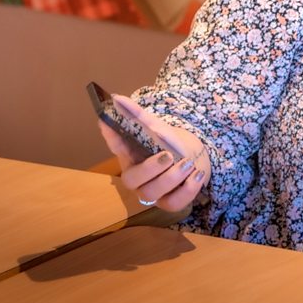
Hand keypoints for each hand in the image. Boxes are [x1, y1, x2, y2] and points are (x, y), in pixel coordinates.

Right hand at [98, 94, 210, 212]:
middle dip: (150, 169)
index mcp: (130, 155)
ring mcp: (152, 192)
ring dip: (172, 178)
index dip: (110, 136)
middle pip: (131, 180)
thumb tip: (117, 98)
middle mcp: (137, 177)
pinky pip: (174, 204)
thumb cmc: (171, 144)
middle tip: (168, 155)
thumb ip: (139, 116)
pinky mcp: (169, 202)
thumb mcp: (158, 128)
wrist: (196, 157)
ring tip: (188, 163)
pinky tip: (197, 175)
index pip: (116, 145)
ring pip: (152, 193)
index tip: (106, 120)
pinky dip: (187, 190)